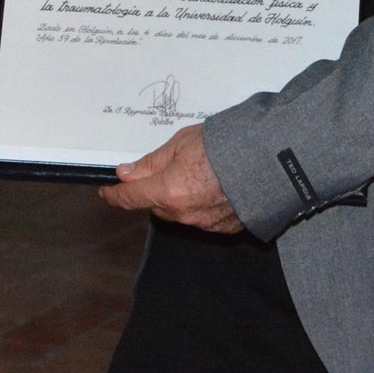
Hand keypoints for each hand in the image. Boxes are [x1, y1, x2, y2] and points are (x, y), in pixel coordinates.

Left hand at [98, 124, 242, 233]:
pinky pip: (201, 218)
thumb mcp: (180, 143)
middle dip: (154, 190)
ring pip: (177, 213)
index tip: (107, 192)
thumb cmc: (224, 146)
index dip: (114, 195)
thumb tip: (127, 173)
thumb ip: (152, 162)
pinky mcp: (223, 229)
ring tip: (196, 173)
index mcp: (167, 191)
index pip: (130, 198)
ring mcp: (204, 224)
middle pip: (155, 205)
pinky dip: (200, 205)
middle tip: (166, 168)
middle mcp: (182, 214)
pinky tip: (212, 187)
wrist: (266, 162)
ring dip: (177, 198)